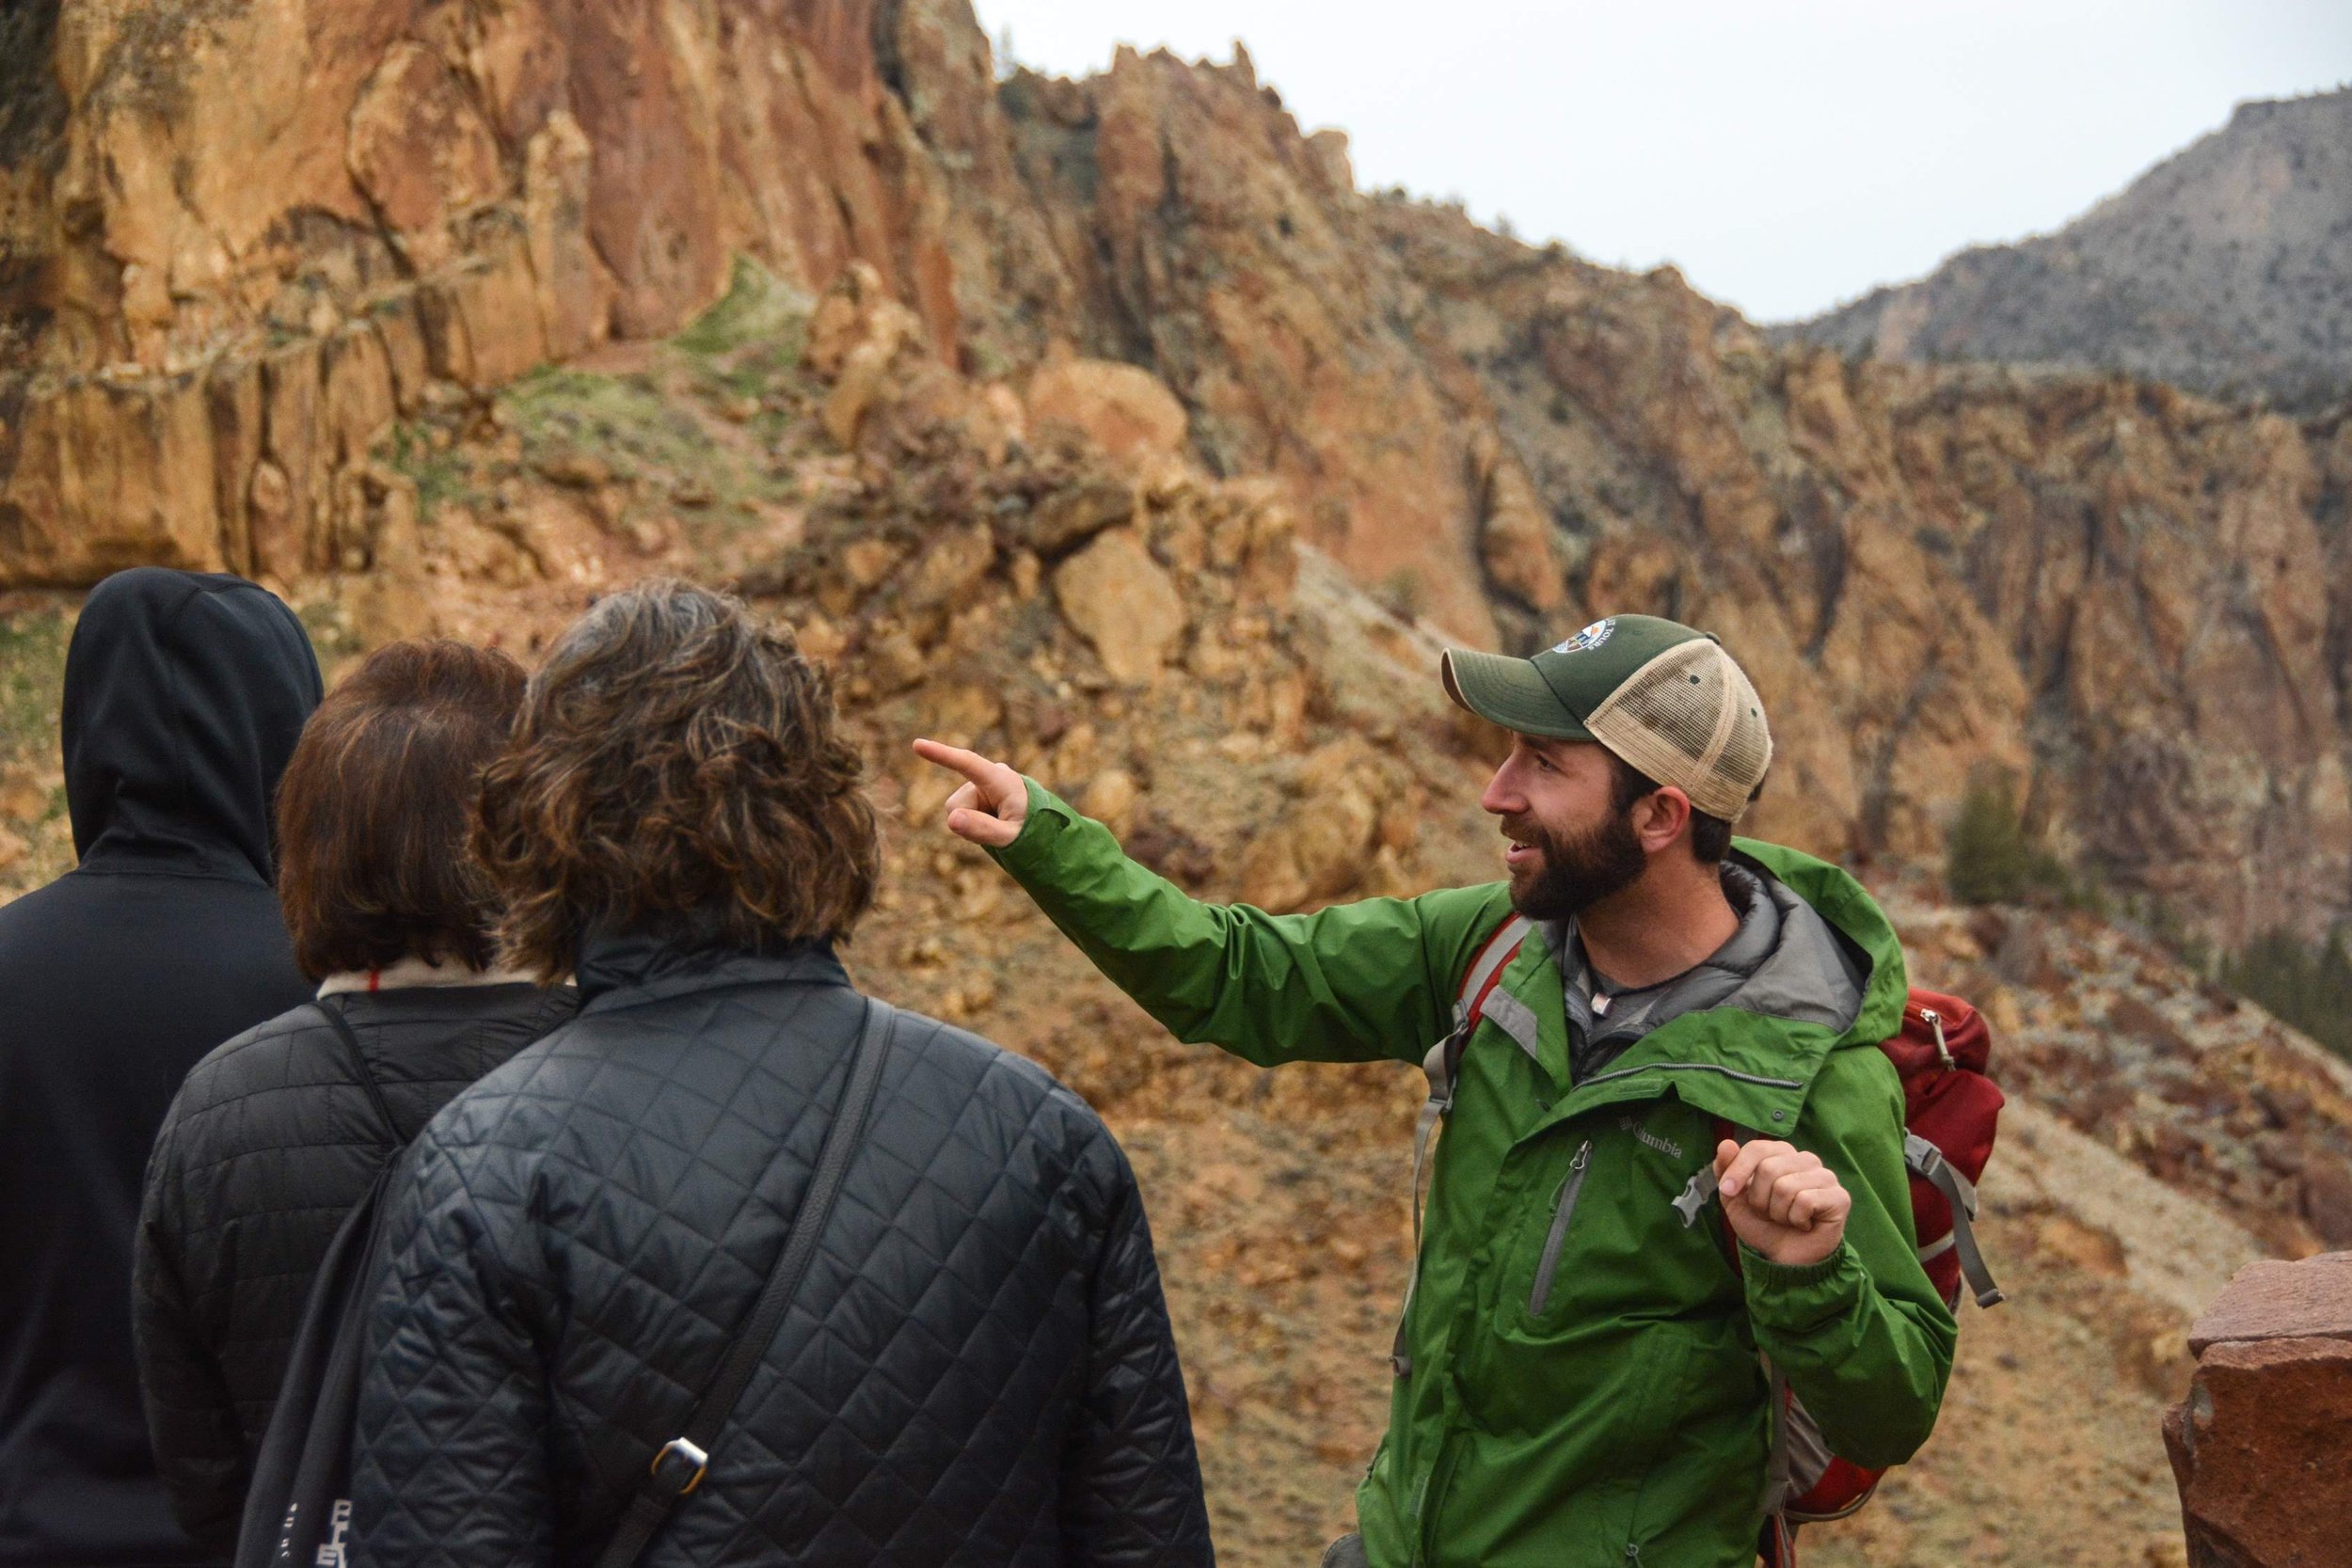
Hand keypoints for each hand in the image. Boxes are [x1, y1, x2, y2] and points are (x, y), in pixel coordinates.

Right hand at [911, 738, 1028, 848]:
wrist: (1040, 825)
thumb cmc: (1032, 830)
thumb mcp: (1010, 837)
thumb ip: (983, 829)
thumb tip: (951, 819)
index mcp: (1002, 780)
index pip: (967, 763)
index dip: (942, 755)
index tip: (917, 745)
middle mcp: (990, 775)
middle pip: (957, 804)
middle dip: (969, 822)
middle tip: (1000, 829)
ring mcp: (981, 783)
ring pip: (956, 810)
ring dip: (972, 822)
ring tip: (999, 824)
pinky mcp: (976, 791)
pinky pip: (959, 813)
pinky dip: (971, 822)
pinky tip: (992, 820)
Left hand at [1715, 1139, 1850, 1267]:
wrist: (1784, 1258)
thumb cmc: (1763, 1224)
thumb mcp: (1734, 1198)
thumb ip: (1726, 1169)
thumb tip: (1726, 1143)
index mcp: (1782, 1154)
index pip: (1757, 1148)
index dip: (1737, 1170)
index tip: (1727, 1191)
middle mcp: (1806, 1160)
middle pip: (1768, 1169)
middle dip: (1760, 1200)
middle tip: (1770, 1214)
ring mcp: (1826, 1176)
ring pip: (1785, 1187)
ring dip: (1778, 1213)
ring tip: (1787, 1219)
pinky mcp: (1840, 1197)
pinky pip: (1806, 1201)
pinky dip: (1796, 1220)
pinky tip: (1804, 1224)